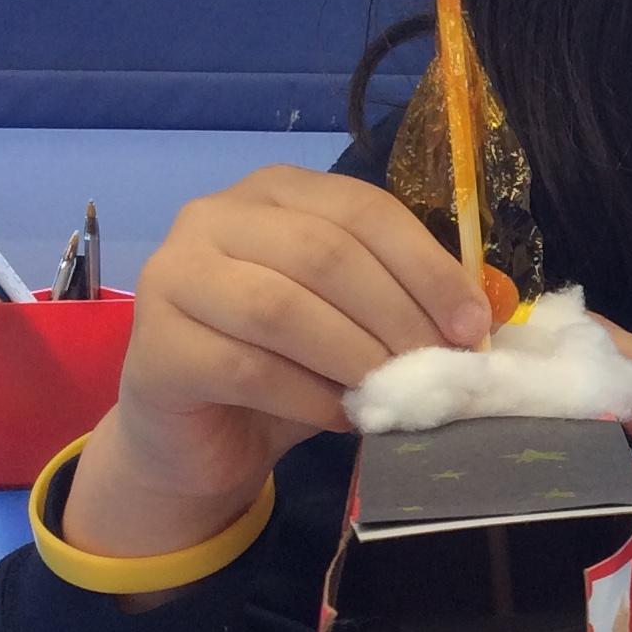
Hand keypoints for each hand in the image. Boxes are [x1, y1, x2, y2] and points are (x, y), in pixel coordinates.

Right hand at [66, 167, 490, 563]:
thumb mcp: (352, 321)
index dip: (427, 266)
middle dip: (396, 314)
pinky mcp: (156, 347)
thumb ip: (398, 301)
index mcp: (274, 192)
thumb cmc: (286, 369)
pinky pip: (247, 368)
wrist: (198, 438)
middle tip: (438, 367)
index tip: (472, 325)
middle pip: (324, 253)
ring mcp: (174, 277)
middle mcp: (214, 217)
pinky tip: (341, 416)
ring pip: (282, 308)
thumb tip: (475, 318)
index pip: (363, 209)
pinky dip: (309, 397)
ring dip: (355, 356)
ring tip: (394, 392)